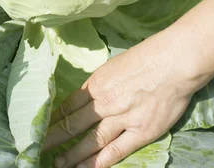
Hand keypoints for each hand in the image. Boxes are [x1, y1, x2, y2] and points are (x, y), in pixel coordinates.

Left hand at [44, 31, 206, 167]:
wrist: (175, 61)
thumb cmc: (147, 57)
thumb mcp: (114, 65)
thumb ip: (100, 83)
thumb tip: (86, 95)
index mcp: (96, 84)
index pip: (67, 106)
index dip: (53, 119)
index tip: (41, 128)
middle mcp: (105, 103)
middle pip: (72, 124)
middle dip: (53, 139)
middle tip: (37, 149)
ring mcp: (122, 119)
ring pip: (91, 141)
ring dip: (72, 154)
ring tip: (57, 164)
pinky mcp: (141, 132)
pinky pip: (116, 151)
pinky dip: (98, 162)